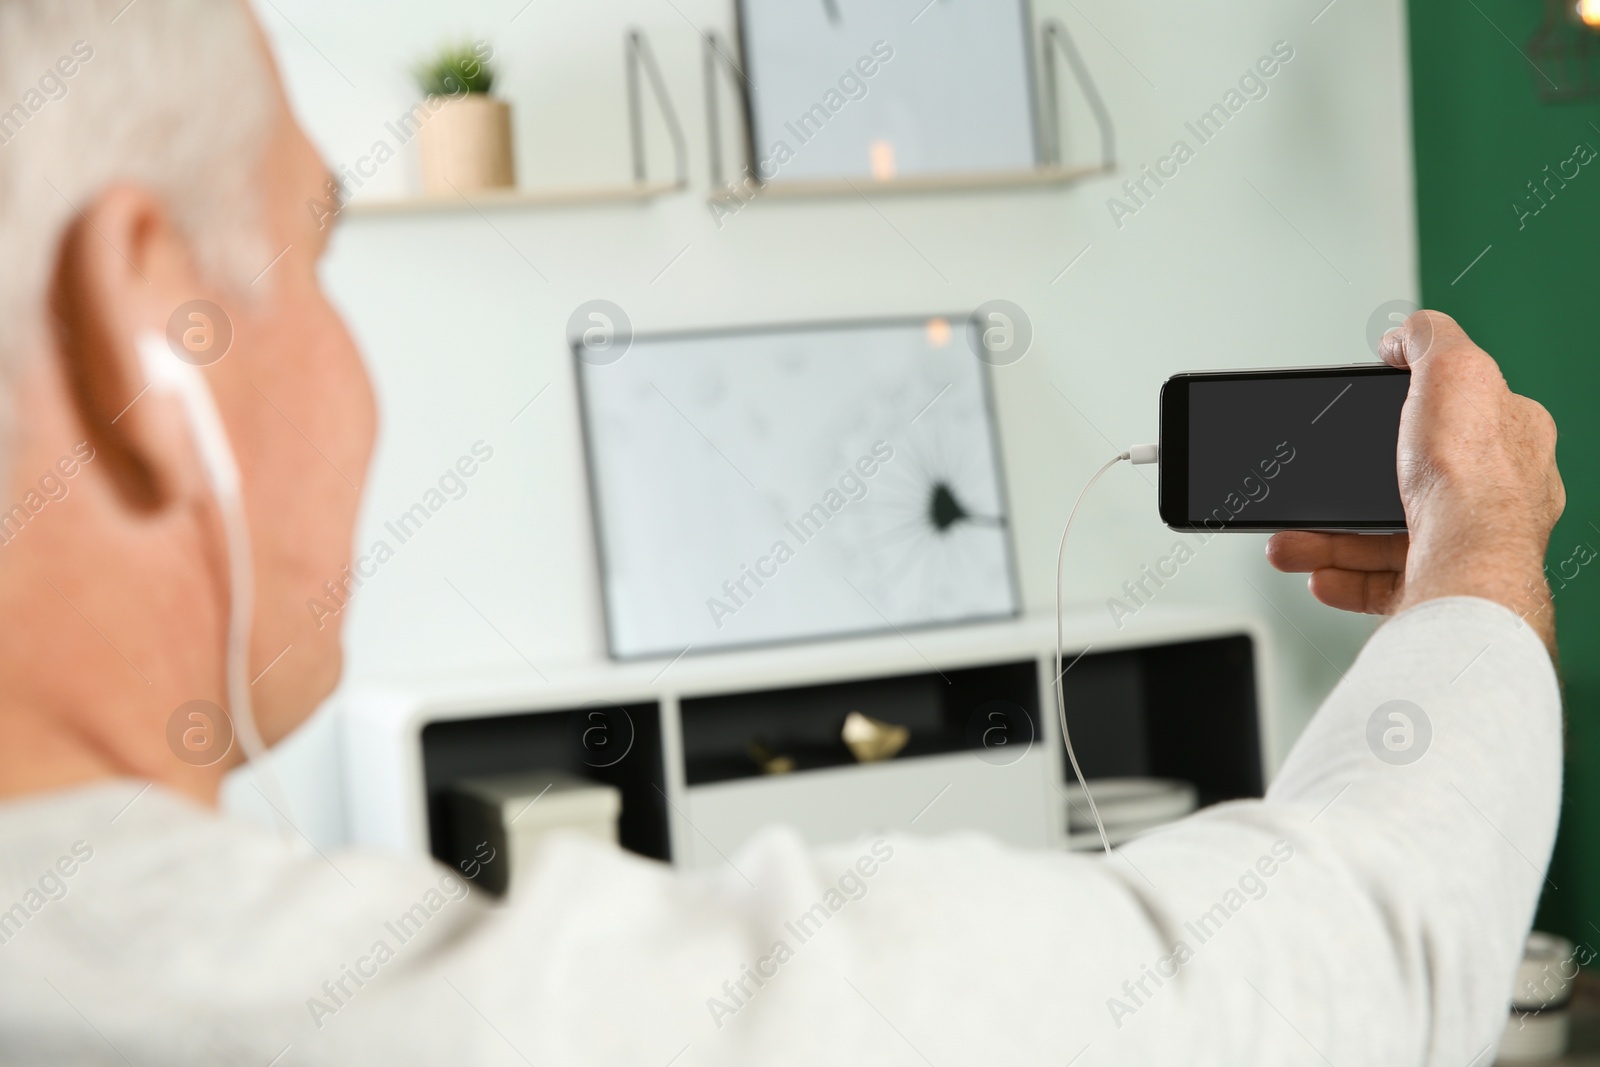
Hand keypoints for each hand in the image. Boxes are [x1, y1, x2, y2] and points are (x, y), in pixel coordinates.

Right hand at [1266, 311, 1563, 655]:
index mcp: (1510, 438)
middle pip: (1404, 481)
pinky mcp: (1438, 586)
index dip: (1404, 413)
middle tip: (1309, 485)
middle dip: (1344, 487)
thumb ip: (1428, 337)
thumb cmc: (1473, 473)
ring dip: (1325, 536)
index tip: (1361, 421)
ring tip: (1289, 539)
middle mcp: (1495, 495)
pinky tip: (1316, 568)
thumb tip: (1401, 338)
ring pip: (1381, 536)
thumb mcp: (1454, 366)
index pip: (1455, 415)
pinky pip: (1377, 582)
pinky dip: (1340, 574)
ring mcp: (1465, 544)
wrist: (1468, 562)